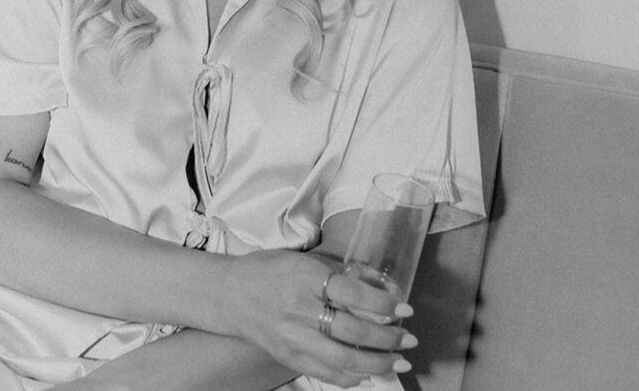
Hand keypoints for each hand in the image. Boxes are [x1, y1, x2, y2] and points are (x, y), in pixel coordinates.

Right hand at [218, 250, 415, 387]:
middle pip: (351, 331)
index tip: (404, 308)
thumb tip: (379, 287)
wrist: (229, 294)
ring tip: (399, 362)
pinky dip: (351, 377)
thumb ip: (338, 274)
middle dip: (387, 338)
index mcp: (303, 277)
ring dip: (377, 363)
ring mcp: (291, 337)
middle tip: (409, 339)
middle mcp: (297, 309)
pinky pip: (325, 373)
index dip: (382, 303)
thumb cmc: (269, 271)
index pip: (350, 294)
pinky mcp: (286, 356)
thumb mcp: (302, 261)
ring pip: (342, 359)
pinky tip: (367, 374)